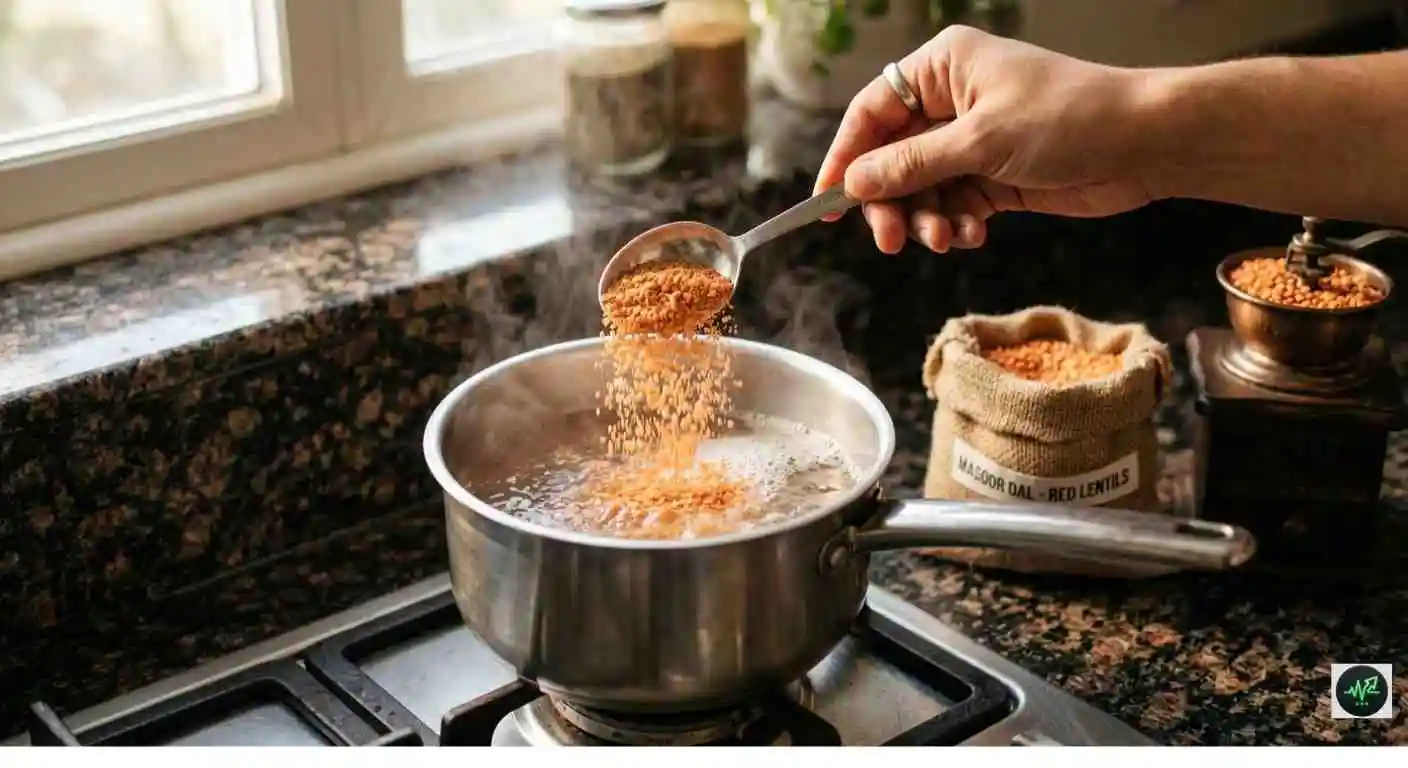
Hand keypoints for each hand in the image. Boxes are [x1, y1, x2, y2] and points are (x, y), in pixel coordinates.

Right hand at [814, 26, 1159, 254]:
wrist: (1145, 144)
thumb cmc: (1070, 118)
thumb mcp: (981, 141)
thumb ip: (912, 164)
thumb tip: (854, 182)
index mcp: (943, 68)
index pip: (872, 112)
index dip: (845, 158)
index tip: (826, 202)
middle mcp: (951, 101)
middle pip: (891, 158)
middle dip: (890, 202)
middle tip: (891, 240)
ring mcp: (972, 140)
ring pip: (921, 189)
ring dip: (927, 219)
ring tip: (947, 239)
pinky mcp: (994, 176)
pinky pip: (953, 205)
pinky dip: (956, 224)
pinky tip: (973, 235)